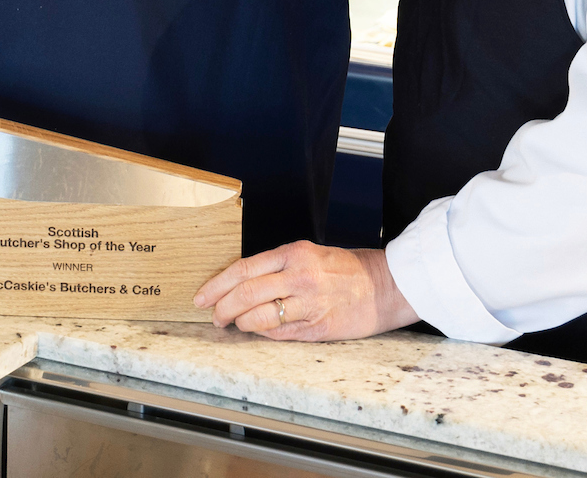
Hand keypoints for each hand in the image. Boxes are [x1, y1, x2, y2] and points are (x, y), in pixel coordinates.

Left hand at [193, 241, 416, 341]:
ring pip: (260, 316)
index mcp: (294, 253)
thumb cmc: (346, 270)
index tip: (201, 296)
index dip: (217, 285)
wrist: (385, 286)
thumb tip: (240, 284)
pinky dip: (263, 333)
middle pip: (246, 293)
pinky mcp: (318, 327)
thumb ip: (277, 267)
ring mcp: (309, 303)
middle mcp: (299, 276)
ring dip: (241, 323)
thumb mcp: (310, 255)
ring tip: (234, 324)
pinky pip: (280, 333)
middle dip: (222, 307)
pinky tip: (258, 331)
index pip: (243, 269)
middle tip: (213, 316)